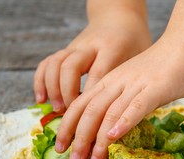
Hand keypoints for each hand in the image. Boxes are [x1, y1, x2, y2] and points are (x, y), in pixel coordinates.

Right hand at [33, 5, 150, 111]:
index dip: (91, 95)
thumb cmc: (135, 41)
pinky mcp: (66, 51)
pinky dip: (41, 81)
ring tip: (57, 109)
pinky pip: (47, 63)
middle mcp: (90, 46)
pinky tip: (42, 100)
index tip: (89, 116)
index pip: (98, 72)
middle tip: (69, 112)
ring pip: (56, 63)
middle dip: (67, 92)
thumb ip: (135, 77)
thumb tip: (130, 109)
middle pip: (71, 66)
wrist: (119, 18)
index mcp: (112, 48)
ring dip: (52, 88)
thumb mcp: (142, 55)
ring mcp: (75, 47)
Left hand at [54, 39, 183, 158]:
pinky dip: (123, 123)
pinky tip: (114, 138)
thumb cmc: (163, 69)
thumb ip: (123, 101)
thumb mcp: (135, 84)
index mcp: (109, 81)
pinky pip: (136, 107)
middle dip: (78, 138)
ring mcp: (135, 85)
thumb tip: (113, 125)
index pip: (81, 105)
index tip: (60, 146)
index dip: (67, 126)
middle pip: (89, 111)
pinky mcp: (155, 88)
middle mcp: (117, 83)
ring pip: (109, 113)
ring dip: (98, 140)